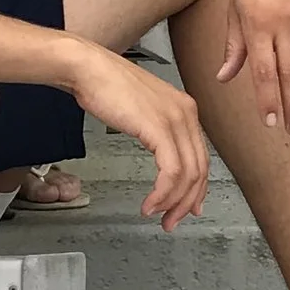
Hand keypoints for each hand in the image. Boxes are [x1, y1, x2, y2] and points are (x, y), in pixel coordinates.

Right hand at [66, 44, 210, 230]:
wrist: (88, 68)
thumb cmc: (107, 87)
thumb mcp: (143, 112)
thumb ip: (159, 135)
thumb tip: (166, 163)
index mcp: (185, 109)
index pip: (201, 158)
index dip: (196, 189)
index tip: (188, 208)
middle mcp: (186, 113)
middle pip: (199, 169)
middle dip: (187, 202)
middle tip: (172, 220)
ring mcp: (175, 119)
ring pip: (188, 174)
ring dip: (173, 202)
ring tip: (158, 215)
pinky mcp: (159, 127)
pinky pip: (171, 171)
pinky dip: (162, 192)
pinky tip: (150, 203)